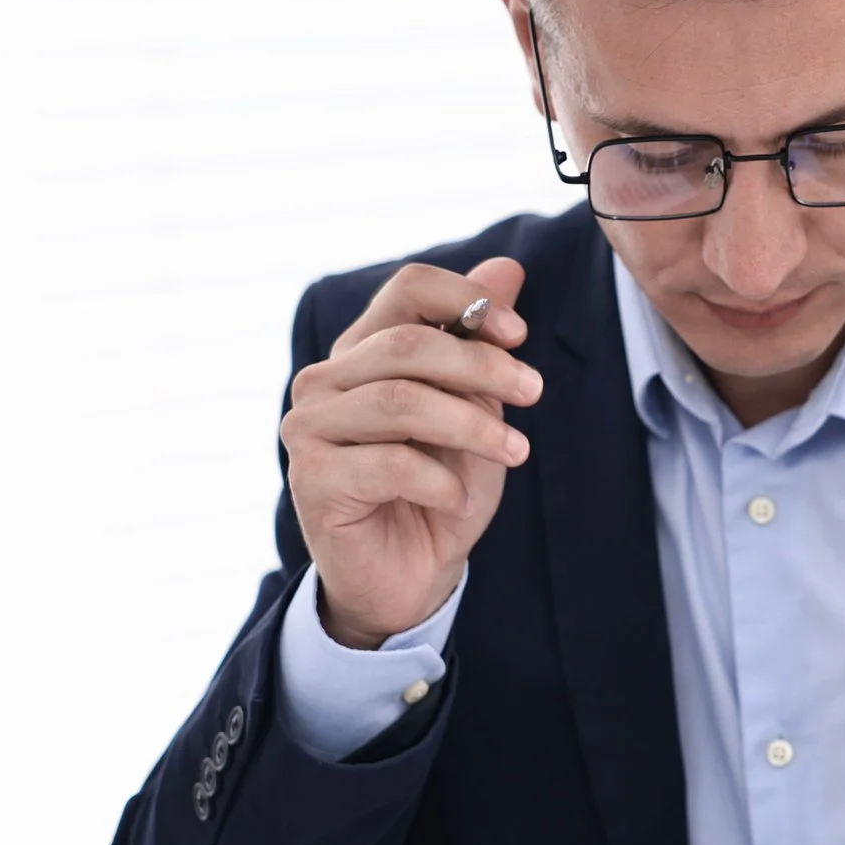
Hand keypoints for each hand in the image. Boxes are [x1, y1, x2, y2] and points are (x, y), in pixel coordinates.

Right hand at [280, 257, 543, 646]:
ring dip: (472, 425)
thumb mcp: (475, 409)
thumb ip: (480, 342)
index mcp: (362, 352)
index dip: (466, 300)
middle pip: (410, 346)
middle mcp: (324, 381)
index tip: (519, 334)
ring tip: (515, 451)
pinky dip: (440, 480)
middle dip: (484, 367)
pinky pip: (388, 463)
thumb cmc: (440, 488)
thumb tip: (508, 267)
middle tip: (535, 393)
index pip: (407, 289)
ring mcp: (309, 429)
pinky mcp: (311, 480)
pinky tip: (457, 498)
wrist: (410, 577)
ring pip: (401, 401)